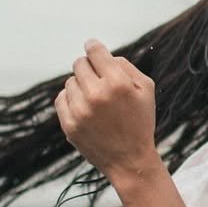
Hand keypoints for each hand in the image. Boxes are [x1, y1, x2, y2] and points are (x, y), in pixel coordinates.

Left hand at [55, 39, 159, 185]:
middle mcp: (96, 95)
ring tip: (95, 99)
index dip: (93, 46)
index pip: (94, 51)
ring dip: (81, 86)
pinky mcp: (69, 125)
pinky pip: (61, 98)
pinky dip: (71, 99)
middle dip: (89, 68)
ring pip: (70, 81)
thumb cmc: (140, 121)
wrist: (130, 160)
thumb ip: (125, 66)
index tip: (92, 47)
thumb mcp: (146, 89)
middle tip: (98, 79)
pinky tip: (84, 107)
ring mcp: (80, 111)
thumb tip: (102, 55)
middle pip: (80, 64)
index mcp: (117, 83)